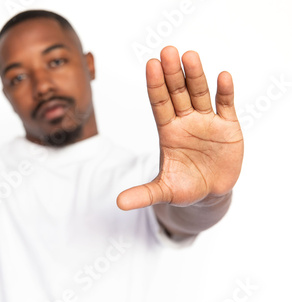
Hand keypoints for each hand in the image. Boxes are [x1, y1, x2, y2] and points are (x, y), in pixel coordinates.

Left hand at [117, 46, 243, 209]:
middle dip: (173, 74)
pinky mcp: (228, 127)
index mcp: (168, 131)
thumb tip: (119, 204)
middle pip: (178, 93)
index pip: (160, 104)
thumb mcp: (164, 191)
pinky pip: (226, 106)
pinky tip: (222, 76)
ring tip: (189, 56)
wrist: (210, 192)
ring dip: (196, 76)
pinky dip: (225, 93)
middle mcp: (185, 121)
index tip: (150, 65)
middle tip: (167, 51)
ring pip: (200, 94)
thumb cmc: (184, 187)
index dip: (155, 86)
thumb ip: (144, 194)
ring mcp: (207, 122)